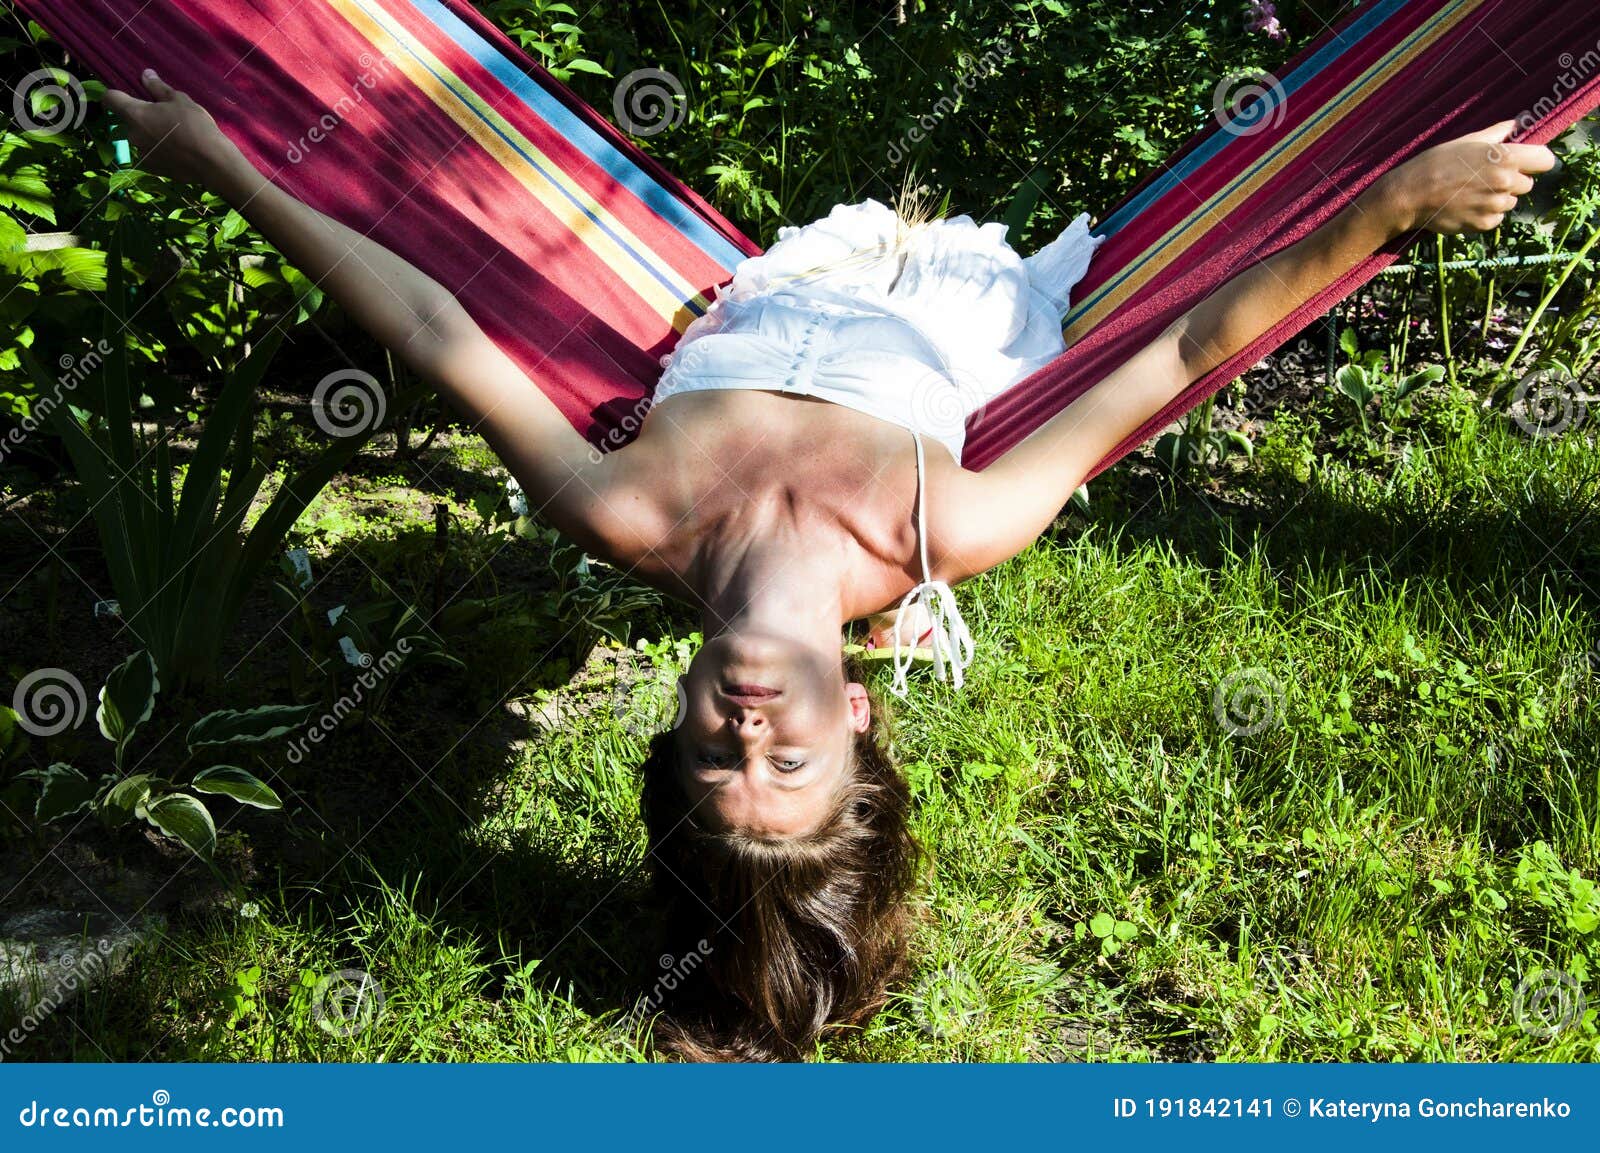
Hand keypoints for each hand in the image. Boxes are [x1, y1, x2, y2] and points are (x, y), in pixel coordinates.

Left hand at [104, 70, 240, 187]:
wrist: (212, 163)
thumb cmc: (196, 126)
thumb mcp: (180, 100)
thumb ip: (158, 87)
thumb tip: (146, 74)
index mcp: (135, 114)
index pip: (110, 99)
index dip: (115, 94)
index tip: (125, 94)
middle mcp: (132, 134)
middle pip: (129, 120)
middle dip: (142, 117)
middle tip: (164, 117)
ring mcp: (141, 153)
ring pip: (140, 138)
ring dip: (151, 135)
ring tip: (175, 137)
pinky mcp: (152, 168)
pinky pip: (150, 155)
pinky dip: (159, 152)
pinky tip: (177, 152)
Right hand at [1368, 121, 1555, 235]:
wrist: (1410, 195)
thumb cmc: (1435, 163)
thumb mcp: (1466, 141)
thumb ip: (1497, 133)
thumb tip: (1516, 123)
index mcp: (1505, 157)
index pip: (1545, 160)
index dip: (1536, 161)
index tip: (1526, 162)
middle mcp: (1505, 183)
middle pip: (1527, 184)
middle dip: (1513, 181)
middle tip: (1486, 178)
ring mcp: (1495, 206)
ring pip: (1510, 202)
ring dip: (1498, 199)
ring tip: (1471, 193)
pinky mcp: (1483, 224)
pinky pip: (1495, 219)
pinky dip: (1485, 214)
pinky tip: (1466, 206)